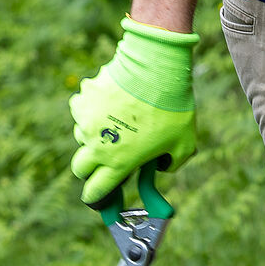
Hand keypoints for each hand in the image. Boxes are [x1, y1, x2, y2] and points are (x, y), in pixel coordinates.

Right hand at [70, 19, 197, 204]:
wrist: (156, 68)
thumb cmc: (173, 106)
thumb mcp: (184, 142)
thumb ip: (173, 162)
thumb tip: (163, 166)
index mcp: (119, 163)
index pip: (95, 192)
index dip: (97, 197)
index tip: (99, 195)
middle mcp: (98, 147)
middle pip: (80, 169)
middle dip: (89, 169)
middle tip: (104, 159)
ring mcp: (87, 123)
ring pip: (80, 137)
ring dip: (92, 135)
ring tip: (113, 123)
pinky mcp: (83, 100)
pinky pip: (81, 110)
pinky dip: (91, 109)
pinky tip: (109, 101)